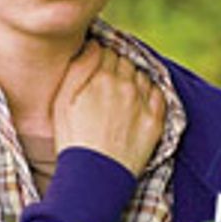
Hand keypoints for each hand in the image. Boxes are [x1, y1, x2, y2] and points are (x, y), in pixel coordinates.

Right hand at [52, 42, 165, 176]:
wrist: (93, 177)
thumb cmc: (72, 139)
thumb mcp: (62, 101)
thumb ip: (78, 67)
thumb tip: (94, 45)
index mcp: (101, 78)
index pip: (107, 51)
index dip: (101, 57)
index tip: (98, 66)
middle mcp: (126, 86)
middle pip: (125, 62)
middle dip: (117, 66)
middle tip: (108, 81)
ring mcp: (143, 103)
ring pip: (142, 76)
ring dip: (134, 78)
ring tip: (122, 94)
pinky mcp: (155, 121)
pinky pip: (158, 94)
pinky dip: (150, 93)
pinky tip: (138, 103)